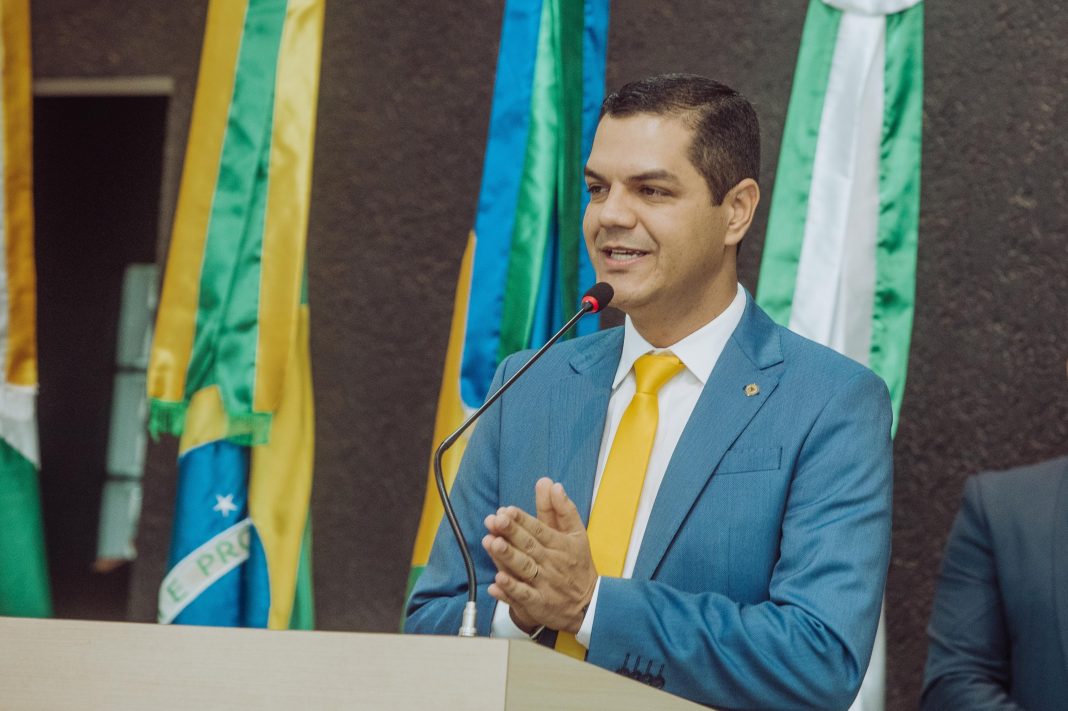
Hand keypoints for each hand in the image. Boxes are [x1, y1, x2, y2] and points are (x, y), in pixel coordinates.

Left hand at [482, 478, 596, 633]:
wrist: (589, 604)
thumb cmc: (578, 565)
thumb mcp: (577, 534)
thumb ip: (563, 509)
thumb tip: (553, 485)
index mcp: (559, 544)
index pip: (539, 529)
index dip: (522, 520)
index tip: (507, 510)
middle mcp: (550, 562)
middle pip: (529, 546)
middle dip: (511, 533)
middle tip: (495, 521)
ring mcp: (543, 584)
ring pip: (524, 569)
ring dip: (508, 557)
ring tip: (493, 544)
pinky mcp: (537, 603)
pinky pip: (522, 597)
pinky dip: (509, 591)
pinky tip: (496, 583)